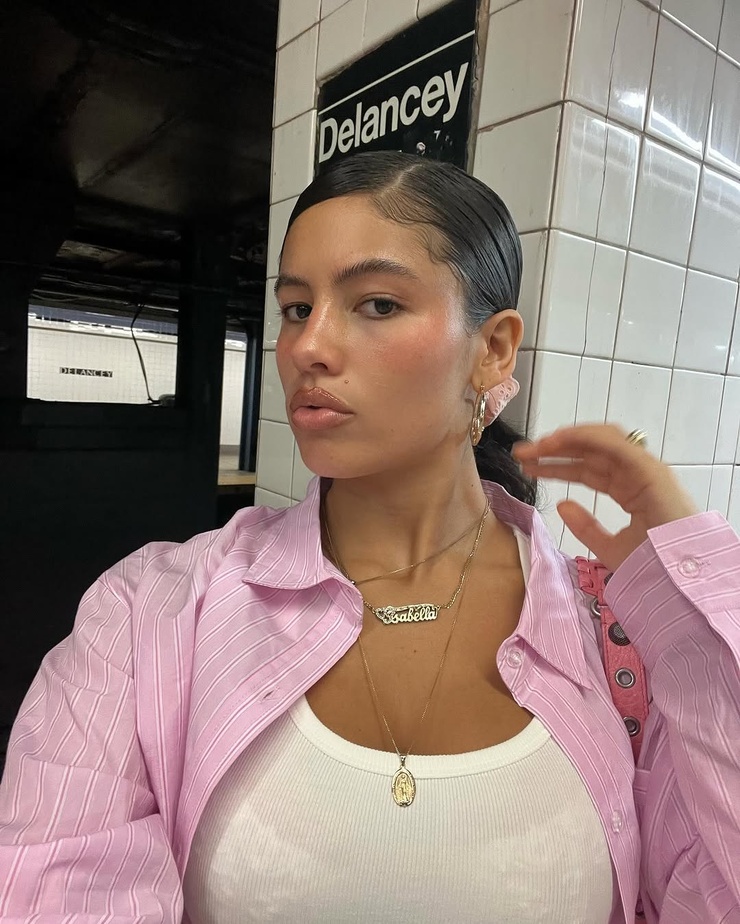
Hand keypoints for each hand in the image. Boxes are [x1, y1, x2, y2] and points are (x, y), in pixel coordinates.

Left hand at [512, 424, 698, 571]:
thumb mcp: (608, 548)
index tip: (529, 466)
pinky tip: (558, 440)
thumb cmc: (653, 567)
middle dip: (554, 450)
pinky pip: (615, 444)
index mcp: (629, 492)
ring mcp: (644, 470)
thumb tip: (562, 504)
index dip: (557, 467)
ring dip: (566, 440)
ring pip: (600, 442)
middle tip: (522, 452)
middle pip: (589, 454)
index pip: (587, 471)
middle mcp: (636, 476)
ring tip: (536, 445)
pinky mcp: (650, 469)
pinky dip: (586, 437)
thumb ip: (585, 527)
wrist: (679, 578)